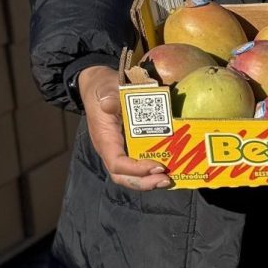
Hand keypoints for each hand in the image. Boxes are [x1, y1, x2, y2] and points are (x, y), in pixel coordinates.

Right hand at [78, 64, 171, 190]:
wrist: (98, 85)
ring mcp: (119, 148)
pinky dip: (150, 170)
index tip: (157, 166)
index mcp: (105, 139)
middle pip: (123, 176)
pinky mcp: (127, 144)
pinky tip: (168, 167)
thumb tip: (109, 105)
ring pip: (129, 174)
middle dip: (144, 182)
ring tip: (169, 179)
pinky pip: (136, 162)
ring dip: (148, 180)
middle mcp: (111, 149)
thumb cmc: (102, 88)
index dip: (136, 169)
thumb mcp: (106, 88)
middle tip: (166, 180)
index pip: (117, 163)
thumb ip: (109, 98)